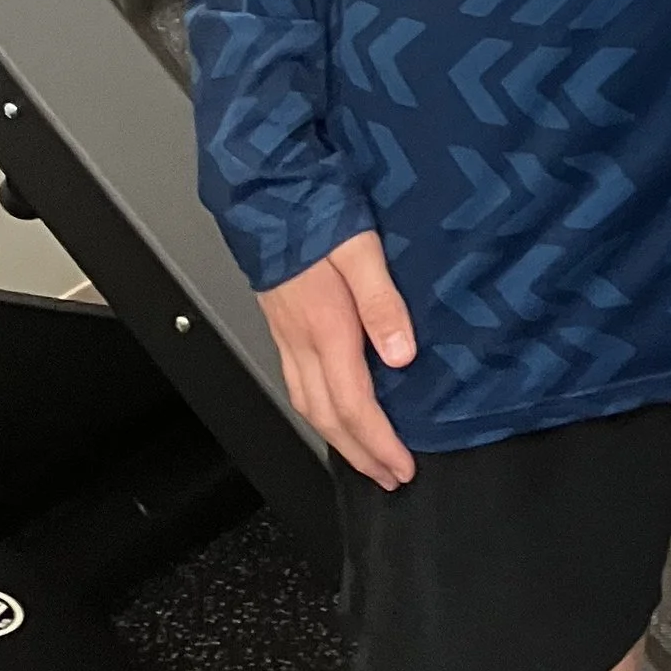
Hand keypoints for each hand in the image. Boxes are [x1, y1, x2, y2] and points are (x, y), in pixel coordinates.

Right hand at [257, 230, 419, 489]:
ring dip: (337, 440)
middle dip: (359, 454)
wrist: (267, 192)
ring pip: (308, 405)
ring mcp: (287, 336)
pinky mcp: (282, 326)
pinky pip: (298, 385)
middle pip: (328, 417)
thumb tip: (402, 358)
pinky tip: (332, 414)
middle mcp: (302, 341)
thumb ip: (384, 304)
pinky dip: (318, 412)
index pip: (354, 405)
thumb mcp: (362, 251)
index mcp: (326, 328)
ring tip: (364, 458)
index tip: (402, 466)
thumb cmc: (317, 213)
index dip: (378, 443)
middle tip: (388, 478)